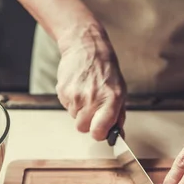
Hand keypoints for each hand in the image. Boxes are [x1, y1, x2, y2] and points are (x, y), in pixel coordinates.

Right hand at [56, 24, 126, 140]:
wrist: (87, 47)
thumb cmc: (106, 70)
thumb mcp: (120, 91)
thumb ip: (118, 115)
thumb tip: (118, 135)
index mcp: (111, 100)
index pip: (98, 132)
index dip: (99, 133)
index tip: (100, 129)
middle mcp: (92, 98)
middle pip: (82, 128)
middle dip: (87, 122)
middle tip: (92, 108)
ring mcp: (76, 95)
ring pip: (74, 117)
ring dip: (79, 110)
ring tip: (86, 93)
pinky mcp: (63, 90)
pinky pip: (66, 106)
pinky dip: (72, 101)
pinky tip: (78, 88)